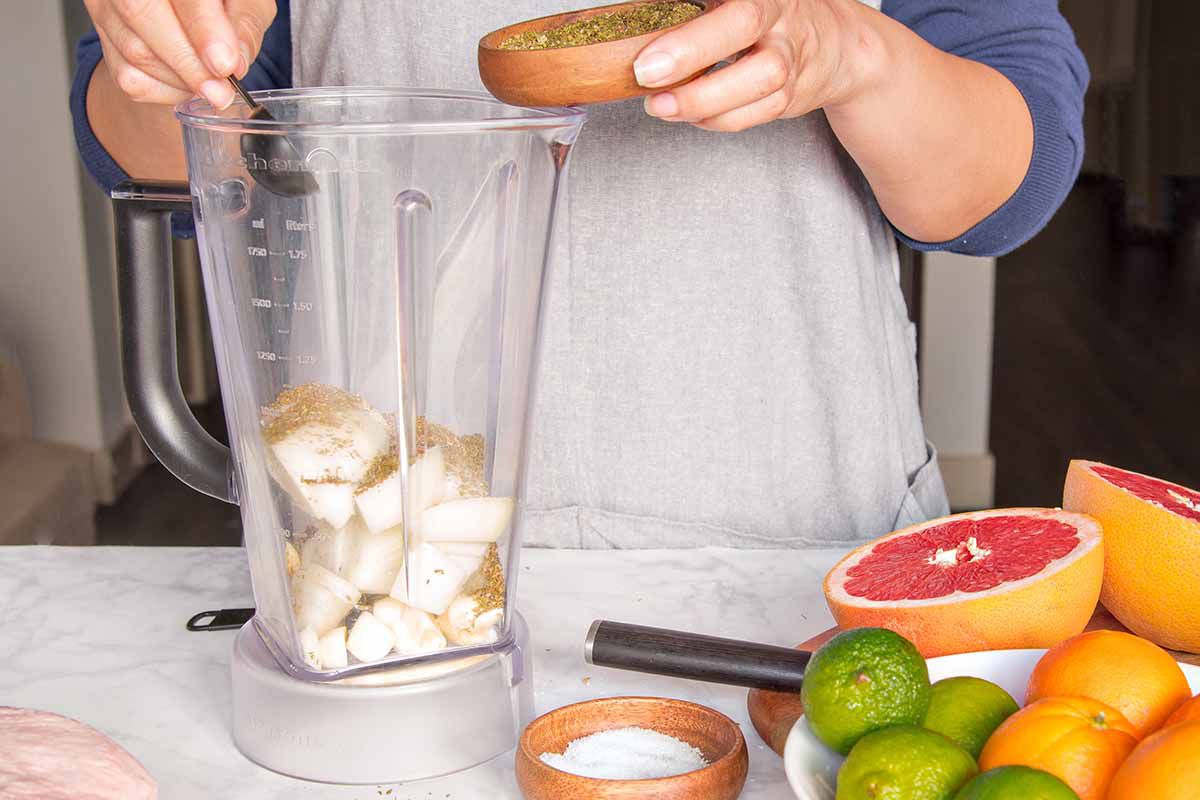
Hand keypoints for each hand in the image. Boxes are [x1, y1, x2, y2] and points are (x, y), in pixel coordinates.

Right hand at [83, 0, 276, 107]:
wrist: (190, 6)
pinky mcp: (102, 32)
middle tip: (221, 92)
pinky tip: (186, 82)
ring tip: (211, 84)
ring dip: (180, 81)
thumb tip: (234, 65)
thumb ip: (244, 26)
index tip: (225, 65)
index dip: (203, 29)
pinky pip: (127, 76)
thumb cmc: (223, 0)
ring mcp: (105, 2)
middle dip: (188, 64)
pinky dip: (163, 90)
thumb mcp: (246, 2)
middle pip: (141, 14)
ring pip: (134, 51)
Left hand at [633, 0, 880, 131]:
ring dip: (703, 99)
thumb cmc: (768, 17)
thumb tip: (640, 22)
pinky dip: (718, 119)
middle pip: (745, 25)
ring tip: (661, 106)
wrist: (836, 45)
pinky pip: (756, 113)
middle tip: (647, 74)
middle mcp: (781, 14)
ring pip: (759, 79)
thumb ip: (696, 13)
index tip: (648, 49)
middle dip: (691, 52)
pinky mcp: (792, 94)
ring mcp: (792, 55)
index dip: (691, 28)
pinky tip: (690, 114)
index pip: (733, 1)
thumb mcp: (736, 4)